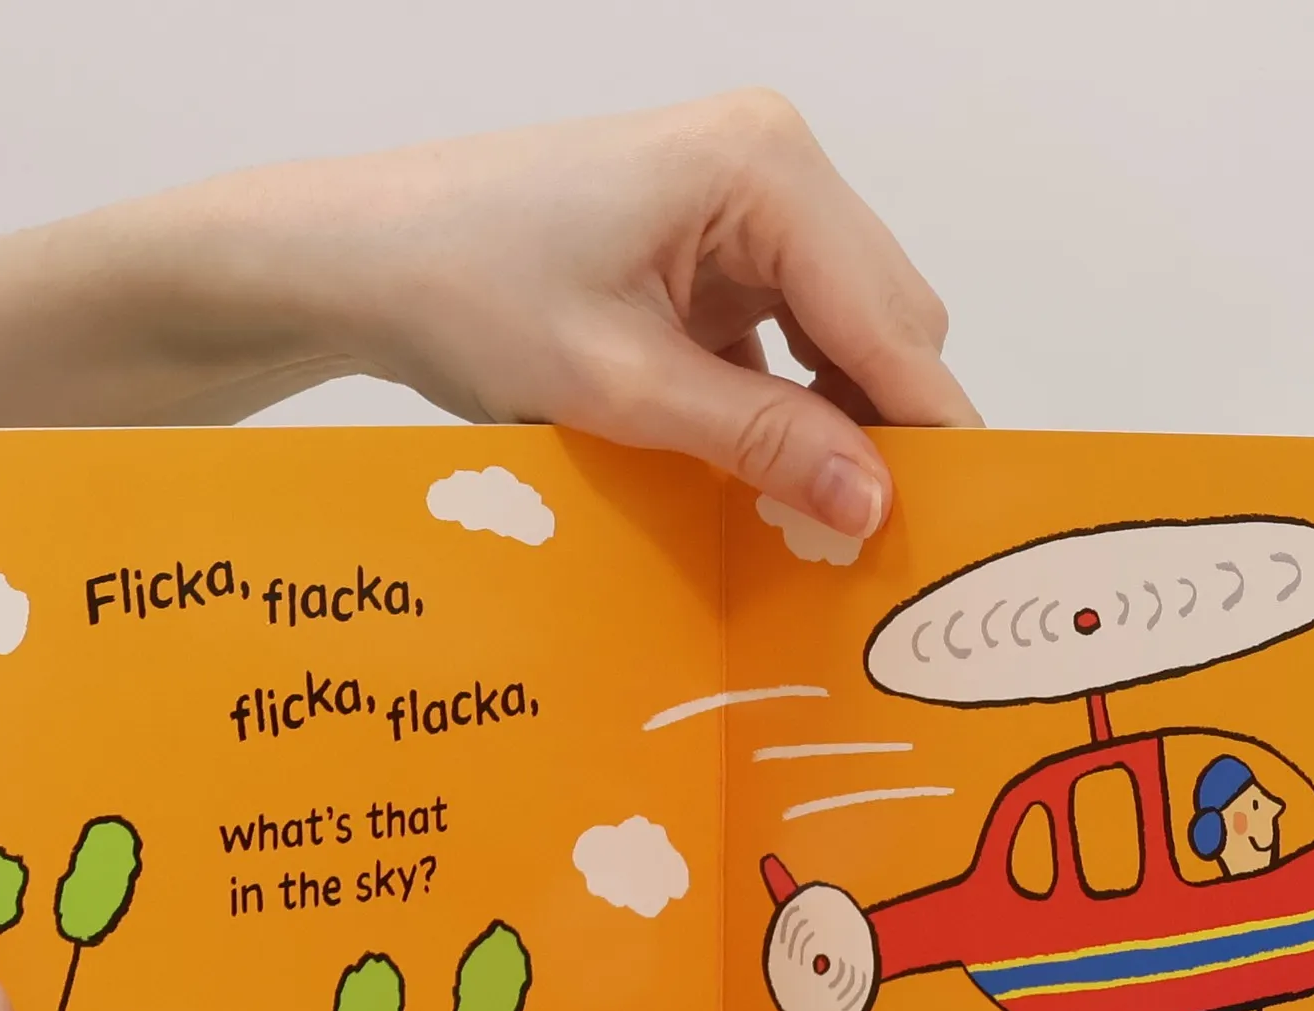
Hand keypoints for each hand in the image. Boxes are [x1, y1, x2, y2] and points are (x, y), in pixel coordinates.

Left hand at [170, 90, 981, 538]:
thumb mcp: (622, 386)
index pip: (889, 319)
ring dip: (840, 419)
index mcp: (763, 167)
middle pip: (886, 320)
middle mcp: (773, 164)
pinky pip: (793, 332)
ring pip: (847, 331)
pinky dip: (792, 401)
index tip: (949, 525)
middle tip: (876, 542)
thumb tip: (873, 503)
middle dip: (886, 427)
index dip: (924, 430)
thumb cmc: (464, 288)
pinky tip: (771, 469)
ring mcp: (746, 200)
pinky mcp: (715, 241)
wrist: (363, 257)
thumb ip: (760, 442)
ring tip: (823, 516)